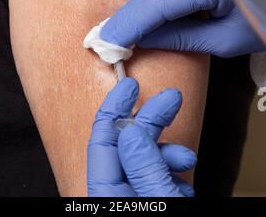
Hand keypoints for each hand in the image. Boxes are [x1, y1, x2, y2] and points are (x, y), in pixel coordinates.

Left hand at [88, 78, 196, 196]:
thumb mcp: (160, 199)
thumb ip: (144, 166)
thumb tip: (130, 130)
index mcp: (106, 193)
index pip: (104, 139)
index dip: (116, 106)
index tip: (130, 86)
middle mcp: (114, 195)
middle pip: (127, 144)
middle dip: (152, 121)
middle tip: (171, 98)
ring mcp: (129, 199)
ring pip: (143, 162)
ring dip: (167, 154)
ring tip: (186, 158)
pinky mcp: (145, 204)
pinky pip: (153, 179)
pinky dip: (170, 174)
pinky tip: (183, 183)